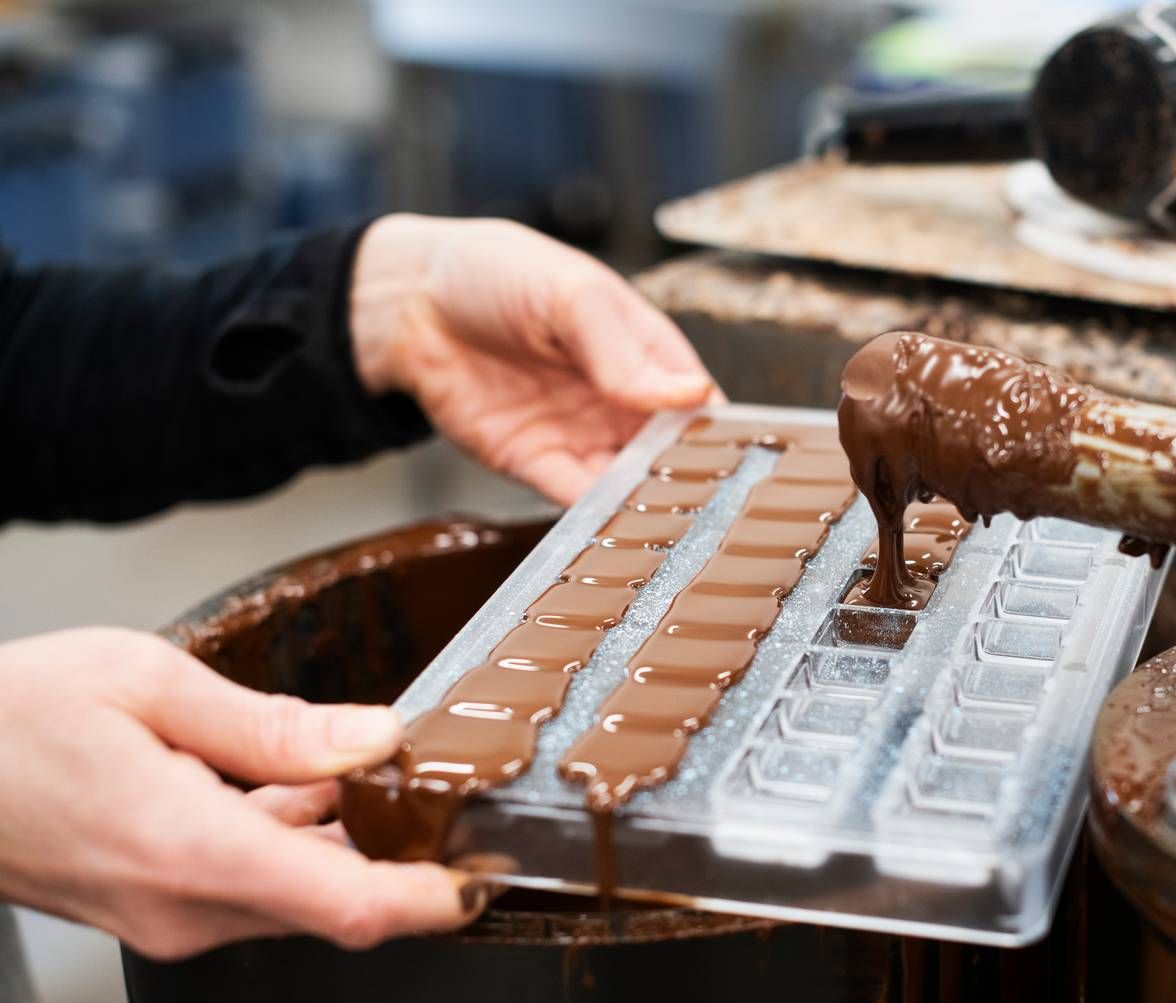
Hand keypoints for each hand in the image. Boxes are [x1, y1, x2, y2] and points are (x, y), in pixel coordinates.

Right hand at [0, 628, 485, 959]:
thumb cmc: (12, 717)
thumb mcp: (147, 683)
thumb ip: (274, 723)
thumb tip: (377, 740)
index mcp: (191, 848)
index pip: (349, 906)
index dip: (436, 899)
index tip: (492, 874)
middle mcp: (187, 906)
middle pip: (340, 900)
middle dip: (404, 851)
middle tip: (449, 784)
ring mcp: (172, 918)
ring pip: (303, 891)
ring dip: (350, 841)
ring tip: (379, 770)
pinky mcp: (163, 911)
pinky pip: (259, 886)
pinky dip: (300, 842)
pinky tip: (302, 783)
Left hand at [350, 214, 718, 504]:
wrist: (411, 301)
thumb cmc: (499, 274)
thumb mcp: (573, 297)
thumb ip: (626, 354)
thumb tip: (692, 397)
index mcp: (648, 353)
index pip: (701, 405)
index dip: (724, 437)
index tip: (744, 470)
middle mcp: (622, 402)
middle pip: (672, 456)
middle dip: (690, 486)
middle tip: (711, 517)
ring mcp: (581, 437)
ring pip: (630, 488)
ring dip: (646, 509)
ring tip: (669, 534)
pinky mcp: (536, 465)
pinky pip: (574, 501)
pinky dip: (595, 520)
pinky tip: (612, 530)